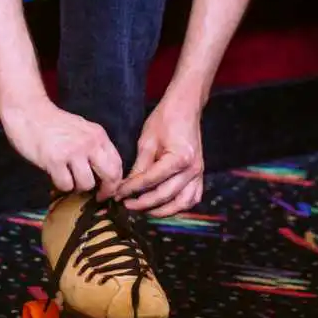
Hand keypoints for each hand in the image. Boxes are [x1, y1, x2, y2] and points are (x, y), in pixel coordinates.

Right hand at [0, 97, 122, 199]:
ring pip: (87, 184)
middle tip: (97, 196)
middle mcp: (89, 143)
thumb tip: (105, 173)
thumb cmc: (54, 123)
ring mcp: (72, 151)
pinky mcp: (55, 160)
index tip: (108, 190)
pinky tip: (56, 175)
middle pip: (110, 176)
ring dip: (78, 187)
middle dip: (105, 191)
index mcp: (98, 135)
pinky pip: (66, 185)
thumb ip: (94, 147)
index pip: (117, 163)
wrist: (29, 112)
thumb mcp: (82, 129)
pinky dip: (61, 185)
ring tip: (69, 179)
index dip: (116, 182)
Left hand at [115, 96, 203, 217]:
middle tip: (126, 204)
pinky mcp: (200, 174)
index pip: (151, 180)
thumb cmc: (166, 118)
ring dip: (162, 211)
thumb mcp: (147, 140)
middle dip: (143, 203)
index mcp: (179, 158)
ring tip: (144, 210)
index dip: (132, 189)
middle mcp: (192, 169)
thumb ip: (139, 166)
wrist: (186, 107)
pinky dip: (179, 206)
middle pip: (165, 195)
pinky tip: (165, 206)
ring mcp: (198, 173)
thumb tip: (126, 186)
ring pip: (181, 203)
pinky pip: (192, 198)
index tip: (118, 194)